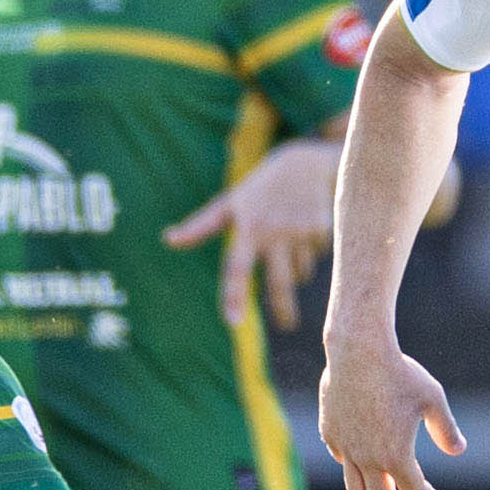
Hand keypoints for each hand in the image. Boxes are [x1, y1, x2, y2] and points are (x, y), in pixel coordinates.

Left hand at [165, 135, 339, 329]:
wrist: (303, 163)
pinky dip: (311, 253)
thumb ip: (200, 226)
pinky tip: (307, 229)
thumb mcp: (230, 203)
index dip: (235, 296)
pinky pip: (316, 259)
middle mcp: (273, 231)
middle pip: (278, 284)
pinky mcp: (321, 230)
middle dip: (284, 309)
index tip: (234, 324)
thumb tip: (168, 239)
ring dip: (295, 270)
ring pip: (299, 273)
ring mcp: (299, 231)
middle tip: (286, 325)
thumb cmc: (258, 188)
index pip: (237, 268)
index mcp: (247, 228)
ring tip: (291, 241)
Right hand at [318, 329, 463, 489]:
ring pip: (355, 487)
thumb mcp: (432, 399)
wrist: (358, 352)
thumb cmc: (400, 374)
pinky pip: (342, 459)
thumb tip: (458, 450)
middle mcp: (368, 459)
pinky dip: (352, 469)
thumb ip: (446, 429)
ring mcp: (346, 447)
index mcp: (396, 456)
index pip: (413, 489)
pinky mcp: (331, 432)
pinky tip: (359, 465)